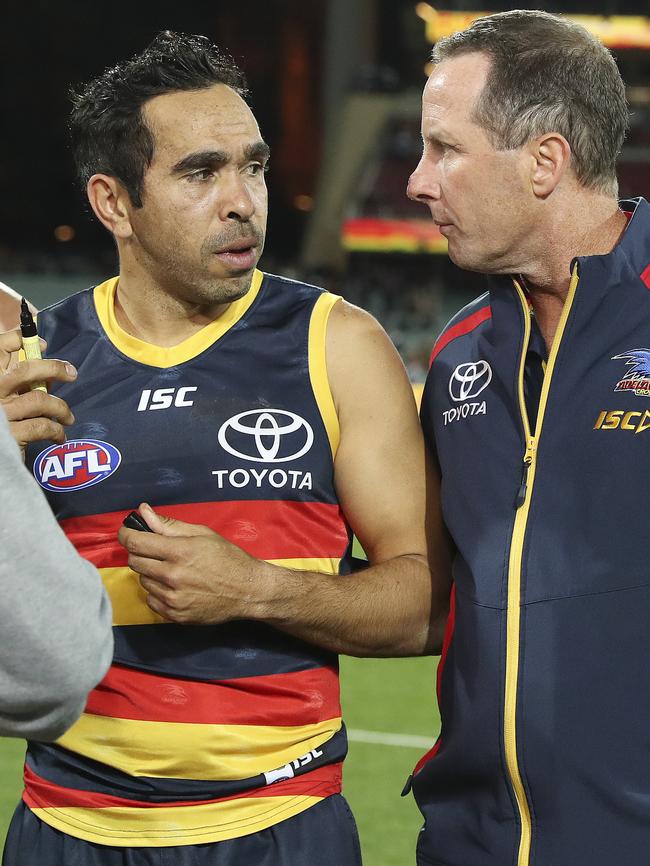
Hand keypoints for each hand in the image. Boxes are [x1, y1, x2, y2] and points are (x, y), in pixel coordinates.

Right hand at [0, 329, 76, 447]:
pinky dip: (56, 430)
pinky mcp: (10, 435)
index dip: (19, 339)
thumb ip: (21, 382)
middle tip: (72, 373)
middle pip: (24, 370)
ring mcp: (1, 414)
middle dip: (53, 368)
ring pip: (39, 400)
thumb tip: (49, 370)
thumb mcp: (7, 396)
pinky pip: (42, 426)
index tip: (43, 344)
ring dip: (60, 407)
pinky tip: (59, 435)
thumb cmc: (4, 423)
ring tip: (68, 417)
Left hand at [117, 503, 271, 623]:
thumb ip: (169, 524)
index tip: (127, 531)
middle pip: (135, 562)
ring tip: (171, 569)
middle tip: (155, 550)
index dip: (126, 534)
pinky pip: (151, 600)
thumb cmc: (228, 559)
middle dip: (140, 552)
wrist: (248, 591)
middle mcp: (173, 576)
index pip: (136, 542)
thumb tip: (143, 511)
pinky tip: (175, 586)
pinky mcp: (175, 615)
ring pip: (143, 581)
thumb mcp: (202, 534)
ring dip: (150, 572)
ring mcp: (173, 599)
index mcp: (180, 552)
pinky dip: (158, 591)